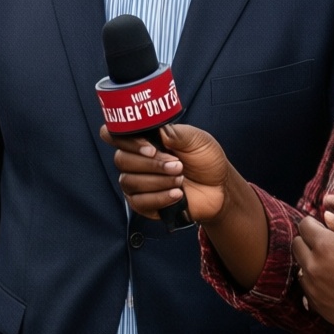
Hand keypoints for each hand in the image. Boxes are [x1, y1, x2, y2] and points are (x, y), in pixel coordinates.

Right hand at [104, 122, 233, 223]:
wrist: (220, 187)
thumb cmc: (206, 159)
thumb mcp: (196, 139)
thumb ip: (174, 133)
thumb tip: (156, 130)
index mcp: (144, 140)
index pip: (114, 135)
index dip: (124, 140)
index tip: (150, 148)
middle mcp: (136, 160)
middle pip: (121, 160)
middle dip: (151, 164)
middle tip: (177, 165)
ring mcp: (137, 182)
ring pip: (129, 181)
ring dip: (158, 181)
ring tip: (180, 179)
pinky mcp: (144, 204)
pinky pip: (139, 202)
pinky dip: (159, 197)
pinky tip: (177, 194)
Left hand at [291, 194, 333, 333]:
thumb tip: (326, 216)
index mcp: (325, 245)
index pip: (304, 226)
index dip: (314, 223)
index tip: (324, 227)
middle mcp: (314, 267)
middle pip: (297, 246)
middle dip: (308, 241)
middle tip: (327, 244)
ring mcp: (314, 290)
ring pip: (300, 269)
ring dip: (310, 263)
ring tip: (332, 266)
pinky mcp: (319, 308)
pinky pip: (308, 290)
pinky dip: (315, 284)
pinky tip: (333, 284)